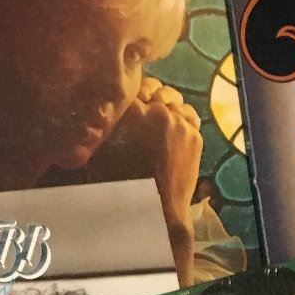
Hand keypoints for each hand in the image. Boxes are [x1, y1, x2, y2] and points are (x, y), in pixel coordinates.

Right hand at [105, 78, 203, 274]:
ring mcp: (179, 122)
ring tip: (157, 119)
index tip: (126, 102)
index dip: (129, 93)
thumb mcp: (99, 150)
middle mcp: (156, 111)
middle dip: (147, 97)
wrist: (153, 208)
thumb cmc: (119, 182)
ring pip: (173, 99)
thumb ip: (102, 125)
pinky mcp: (195, 134)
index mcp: (129, 112)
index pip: (132, 86)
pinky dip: (180, 117)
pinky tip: (172, 128)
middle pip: (154, 88)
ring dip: (164, 105)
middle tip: (140, 111)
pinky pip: (188, 114)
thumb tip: (102, 109)